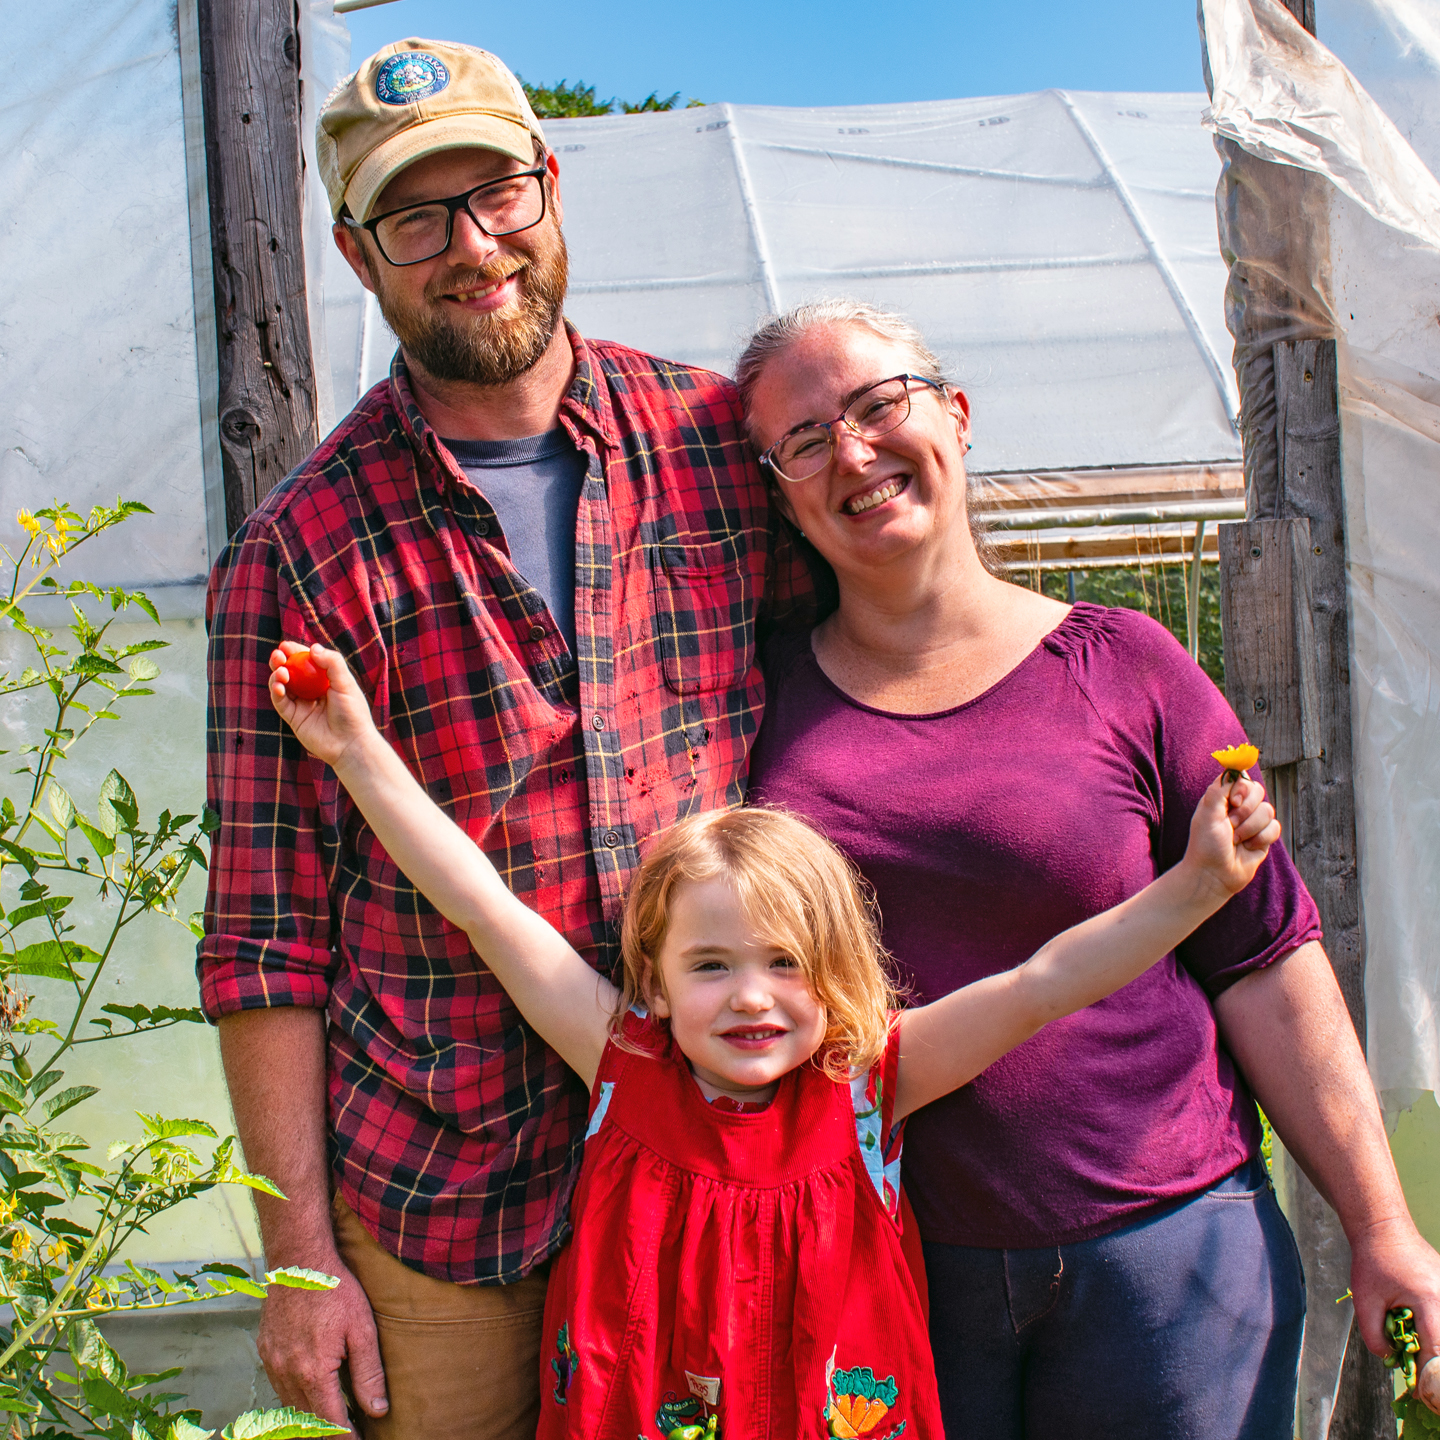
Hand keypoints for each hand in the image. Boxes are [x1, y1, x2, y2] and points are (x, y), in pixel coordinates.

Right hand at [256, 1254, 388, 1435]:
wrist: (298, 1260)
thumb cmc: (334, 1289)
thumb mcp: (362, 1329)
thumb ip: (369, 1373)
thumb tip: (377, 1410)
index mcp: (313, 1372)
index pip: (329, 1423)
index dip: (345, 1438)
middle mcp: (287, 1374)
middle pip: (307, 1422)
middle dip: (328, 1433)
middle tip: (349, 1432)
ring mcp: (272, 1364)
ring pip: (290, 1408)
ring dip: (311, 1418)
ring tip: (335, 1419)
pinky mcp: (266, 1353)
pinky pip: (279, 1388)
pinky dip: (296, 1399)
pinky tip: (313, 1394)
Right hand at [269, 642, 376, 769]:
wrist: (350, 744)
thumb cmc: (353, 713)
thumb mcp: (346, 683)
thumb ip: (332, 663)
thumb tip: (312, 648)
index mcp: (325, 680)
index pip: (307, 661)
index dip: (295, 652)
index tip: (285, 645)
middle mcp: (312, 690)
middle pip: (291, 671)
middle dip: (281, 661)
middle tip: (278, 655)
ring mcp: (301, 704)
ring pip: (282, 684)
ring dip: (278, 675)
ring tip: (282, 672)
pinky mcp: (293, 718)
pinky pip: (280, 702)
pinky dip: (276, 692)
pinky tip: (279, 686)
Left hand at [1182, 774, 1280, 896]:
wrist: (1214, 875)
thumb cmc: (1206, 844)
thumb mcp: (1207, 814)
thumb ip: (1219, 789)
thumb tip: (1232, 767)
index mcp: (1223, 798)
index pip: (1243, 778)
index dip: (1241, 789)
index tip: (1231, 802)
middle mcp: (1239, 807)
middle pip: (1259, 791)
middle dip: (1245, 811)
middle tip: (1230, 825)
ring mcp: (1253, 822)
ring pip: (1268, 810)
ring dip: (1250, 828)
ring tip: (1236, 840)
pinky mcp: (1264, 837)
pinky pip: (1275, 828)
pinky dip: (1261, 838)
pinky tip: (1248, 847)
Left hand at [1350, 1218, 1439, 1412]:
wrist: (1384, 1229)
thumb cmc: (1373, 1262)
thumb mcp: (1364, 1301)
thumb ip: (1374, 1336)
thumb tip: (1389, 1360)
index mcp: (1430, 1302)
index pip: (1437, 1352)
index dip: (1428, 1376)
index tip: (1419, 1393)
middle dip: (1433, 1366)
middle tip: (1418, 1380)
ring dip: (1432, 1349)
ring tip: (1415, 1354)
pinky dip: (1434, 1335)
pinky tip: (1418, 1336)